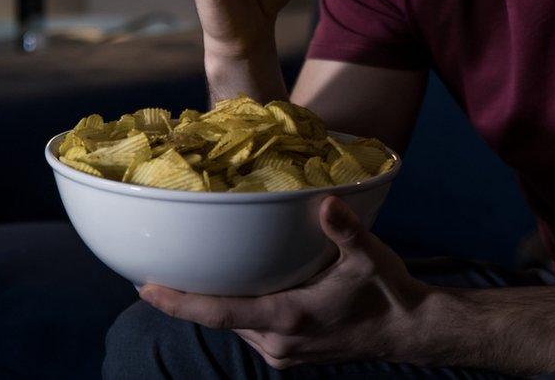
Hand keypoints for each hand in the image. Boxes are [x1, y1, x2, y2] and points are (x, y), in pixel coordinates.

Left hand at [140, 196, 427, 368]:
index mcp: (289, 318)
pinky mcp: (290, 353)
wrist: (410, 332)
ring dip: (209, 305)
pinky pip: (248, 329)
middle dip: (185, 299)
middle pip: (218, 318)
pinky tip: (226, 290)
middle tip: (152, 272)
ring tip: (181, 277)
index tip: (144, 288)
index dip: (178, 303)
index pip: (218, 313)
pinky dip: (232, 310)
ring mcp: (283, 352)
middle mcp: (278, 341)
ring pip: (232, 325)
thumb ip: (346, 231)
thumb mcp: (370, 257)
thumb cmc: (389, 293)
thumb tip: (326, 201)